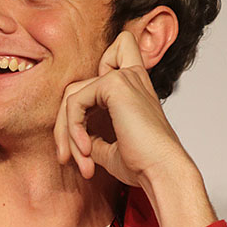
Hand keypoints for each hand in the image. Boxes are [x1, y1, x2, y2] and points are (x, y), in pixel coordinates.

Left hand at [54, 31, 216, 226]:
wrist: (162, 172)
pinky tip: (86, 151)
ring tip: (81, 161)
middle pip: (77, 88)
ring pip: (72, 96)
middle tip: (66, 158)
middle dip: (65, 125)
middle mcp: (130, 76)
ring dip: (67, 133)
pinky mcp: (114, 85)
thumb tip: (72, 134)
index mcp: (134, 86)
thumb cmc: (143, 164)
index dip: (92, 77)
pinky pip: (74, 103)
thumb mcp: (108, 148)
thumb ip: (90, 135)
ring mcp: (122, 78)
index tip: (90, 118)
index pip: (113, 54)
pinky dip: (73, 130)